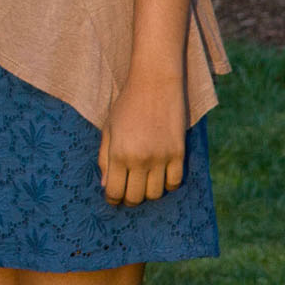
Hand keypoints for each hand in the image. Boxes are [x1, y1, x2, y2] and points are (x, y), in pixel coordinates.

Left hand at [96, 74, 187, 207]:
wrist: (155, 84)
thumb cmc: (127, 105)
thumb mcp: (109, 129)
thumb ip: (105, 158)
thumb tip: (105, 185)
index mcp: (119, 153)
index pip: (115, 191)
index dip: (112, 199)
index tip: (113, 198)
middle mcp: (140, 159)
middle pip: (135, 197)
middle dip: (129, 199)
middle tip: (127, 194)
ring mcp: (161, 158)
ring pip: (156, 194)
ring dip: (148, 194)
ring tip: (143, 185)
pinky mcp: (179, 153)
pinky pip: (175, 182)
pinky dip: (168, 186)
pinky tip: (160, 179)